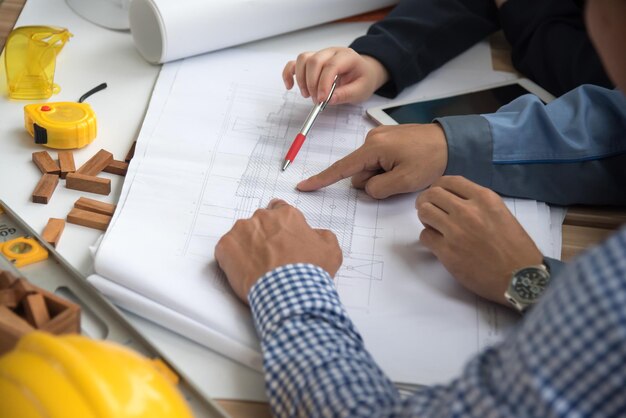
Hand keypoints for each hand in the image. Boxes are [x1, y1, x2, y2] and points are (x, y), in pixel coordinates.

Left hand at [214, 199, 342, 302]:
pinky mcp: (225, 247)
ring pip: (241, 236)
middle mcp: (262, 218)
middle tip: (270, 257)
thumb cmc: (309, 273)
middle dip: (263, 236)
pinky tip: (245, 272)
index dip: (280, 224)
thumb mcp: (330, 251)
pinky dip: (232, 260)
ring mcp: (241, 231)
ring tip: (257, 268)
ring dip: (247, 247)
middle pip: (259, 223)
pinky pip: (226, 251)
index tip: (279, 235)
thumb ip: (322, 235)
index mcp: (286, 215)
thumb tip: (316, 234)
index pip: (279, 209)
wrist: (288, 294)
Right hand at [282, 47, 388, 104]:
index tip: (322, 99)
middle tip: (317, 100)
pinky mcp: (311, 61)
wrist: (363, 72)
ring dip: (301, 79)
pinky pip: (295, 63)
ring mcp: (320, 54)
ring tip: (308, 95)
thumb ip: (347, 94)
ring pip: (303, 59)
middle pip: (314, 61)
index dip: (324, 83)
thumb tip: (330, 99)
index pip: (331, 66)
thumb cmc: (362, 79)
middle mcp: (332, 52)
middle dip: (312, 83)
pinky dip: (289, 74)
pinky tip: (290, 86)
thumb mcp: (361, 90)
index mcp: (347, 56)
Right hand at [297, 123, 447, 198]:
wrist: (452, 142)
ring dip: (383, 175)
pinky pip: (379, 160)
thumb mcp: (403, 182)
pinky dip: (388, 168)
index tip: (304, 186)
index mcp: (374, 147)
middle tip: (400, 179)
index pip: (342, 168)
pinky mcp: (388, 139)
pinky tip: (406, 165)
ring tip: (406, 170)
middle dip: (373, 181)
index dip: (322, 179)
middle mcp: (372, 138)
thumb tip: (366, 187)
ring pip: (370, 168)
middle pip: (359, 172)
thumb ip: (377, 189)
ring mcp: (380, 137)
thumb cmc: (430, 160)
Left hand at [416, 176, 542, 306]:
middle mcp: (467, 211)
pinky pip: (425, 236)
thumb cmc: (516, 249)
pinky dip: (428, 238)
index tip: (437, 194)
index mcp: (484, 199)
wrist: (520, 278)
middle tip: (429, 209)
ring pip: (424, 212)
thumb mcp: (502, 214)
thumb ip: (479, 204)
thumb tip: (456, 202)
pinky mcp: (446, 251)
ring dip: (425, 218)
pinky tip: (437, 243)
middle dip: (426, 200)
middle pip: (432, 194)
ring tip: (433, 225)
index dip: (438, 186)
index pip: (450, 181)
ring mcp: (455, 231)